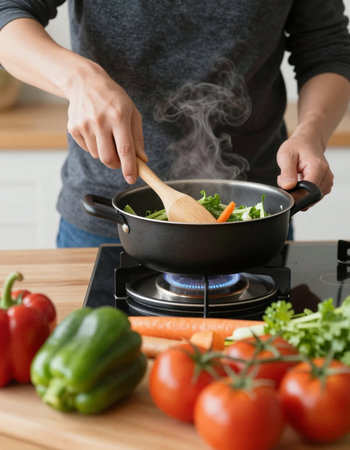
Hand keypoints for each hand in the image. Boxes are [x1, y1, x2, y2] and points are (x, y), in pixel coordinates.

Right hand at [65, 61, 147, 183]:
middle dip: (116, 165)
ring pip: (97, 155)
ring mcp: (84, 125)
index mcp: (119, 116)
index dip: (129, 167)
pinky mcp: (73, 128)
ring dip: (105, 152)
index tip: (132, 179)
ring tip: (107, 136)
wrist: (84, 82)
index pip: (125, 149)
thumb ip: (137, 137)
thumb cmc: (113, 98)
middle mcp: (100, 121)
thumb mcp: (132, 112)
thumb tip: (142, 159)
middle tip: (121, 160)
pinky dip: (94, 146)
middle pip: (108, 158)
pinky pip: (87, 149)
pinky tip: (96, 131)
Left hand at [276, 135, 333, 196]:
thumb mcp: (286, 156)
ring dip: (298, 192)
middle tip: (288, 179)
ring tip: (294, 177)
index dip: (294, 195)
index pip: (306, 193)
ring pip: (309, 198)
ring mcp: (327, 182)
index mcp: (318, 169)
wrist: (308, 142)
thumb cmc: (297, 146)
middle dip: (295, 193)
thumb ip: (287, 172)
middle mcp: (326, 176)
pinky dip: (303, 191)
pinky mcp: (325, 185)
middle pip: (308, 197)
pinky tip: (299, 180)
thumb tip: (287, 187)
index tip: (285, 189)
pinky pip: (312, 195)